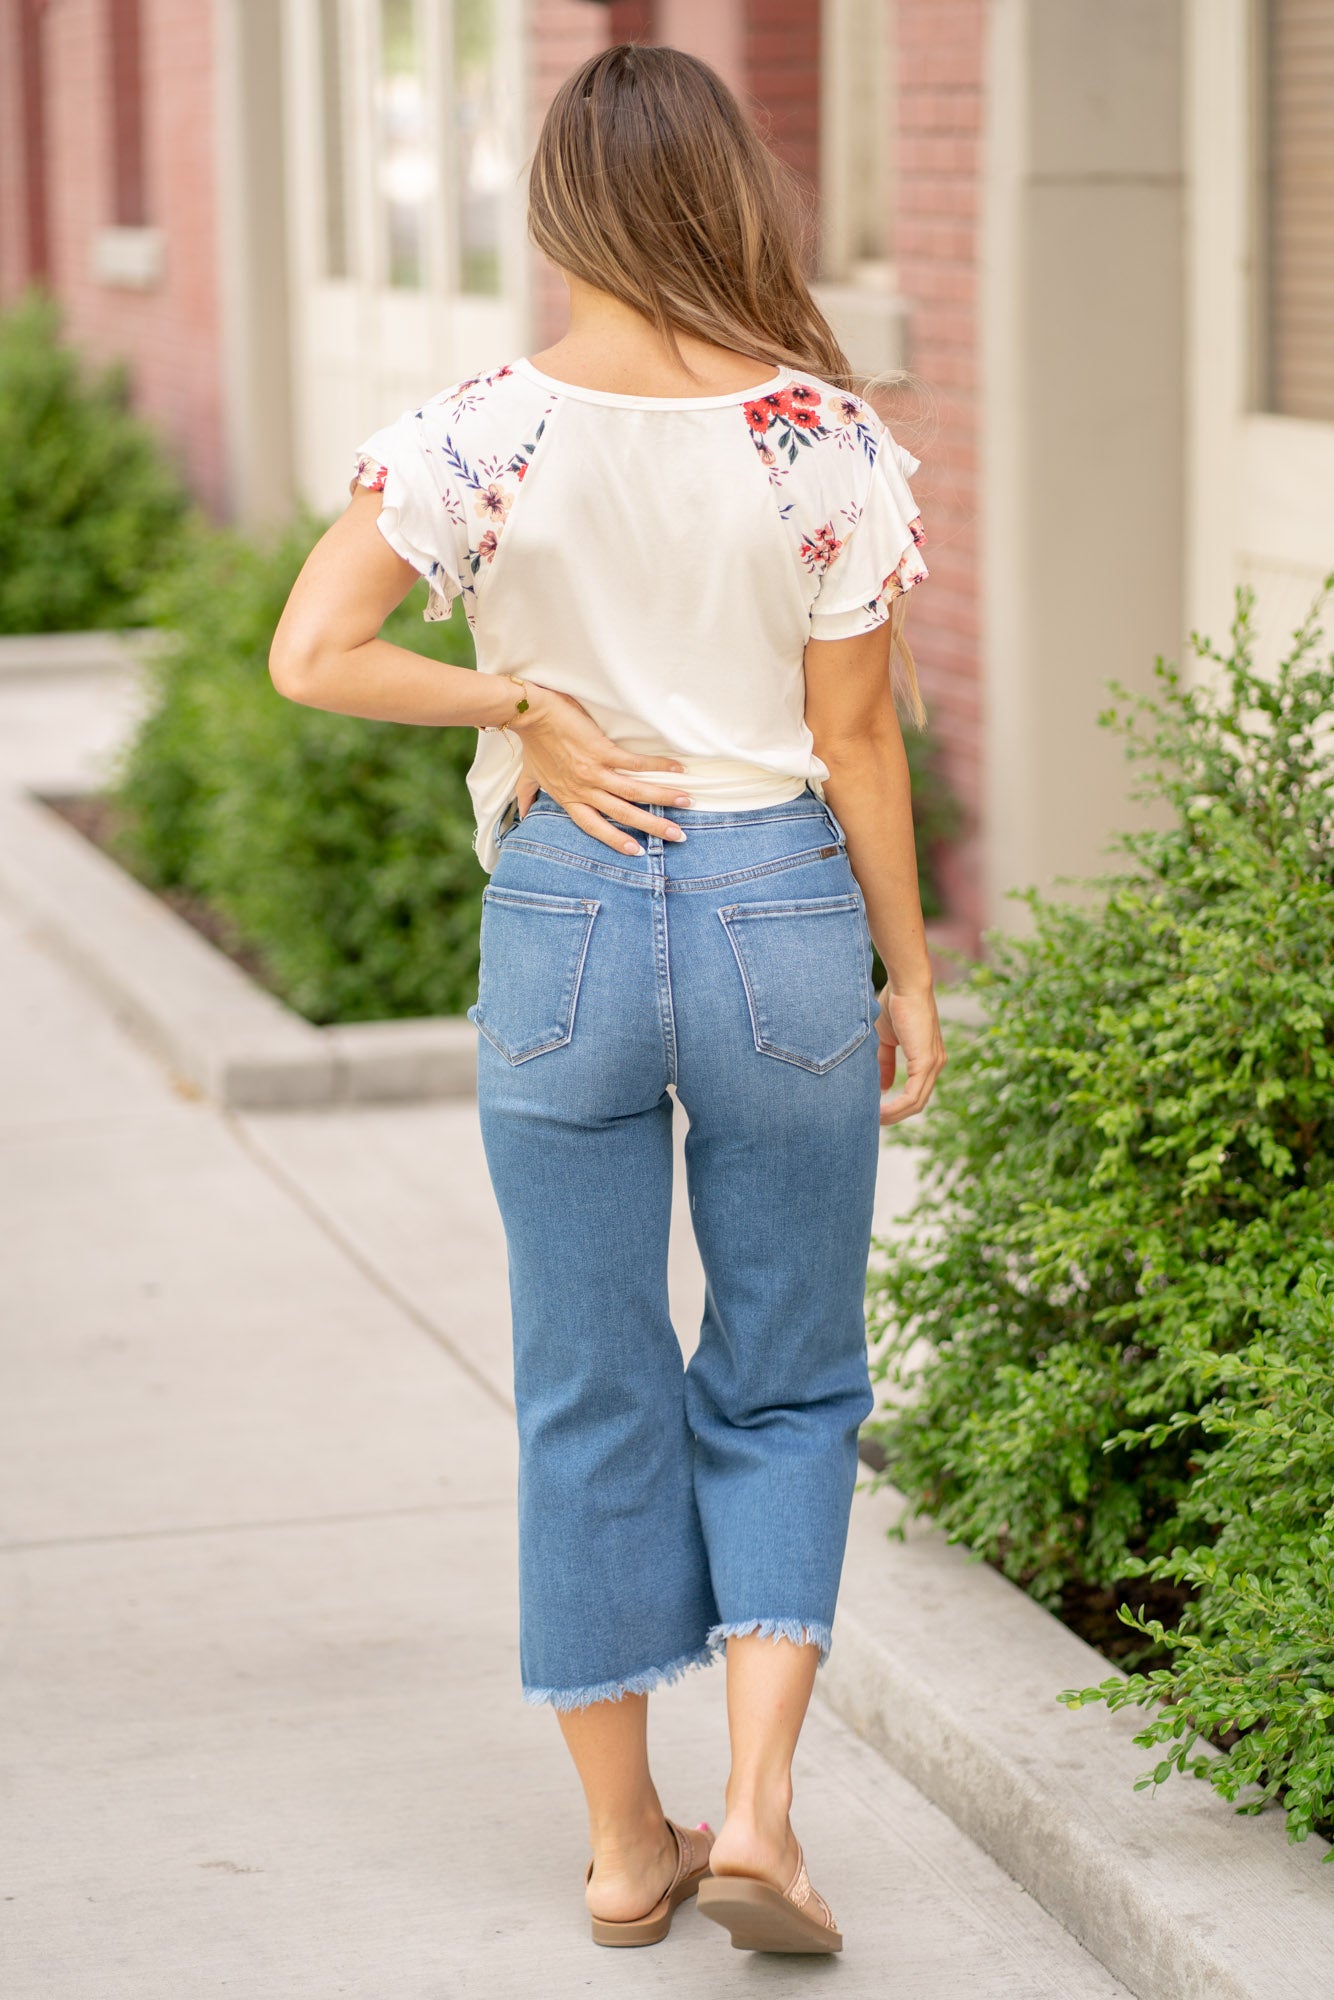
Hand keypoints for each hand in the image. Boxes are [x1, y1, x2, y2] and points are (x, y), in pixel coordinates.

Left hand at [511, 685, 691, 853]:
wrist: (531, 714)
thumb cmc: (533, 741)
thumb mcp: (530, 774)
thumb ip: (528, 795)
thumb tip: (523, 815)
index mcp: (569, 797)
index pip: (594, 826)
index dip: (616, 840)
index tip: (637, 852)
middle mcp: (584, 789)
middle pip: (622, 814)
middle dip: (652, 826)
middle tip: (677, 835)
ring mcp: (593, 771)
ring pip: (633, 792)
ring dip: (662, 798)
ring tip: (686, 803)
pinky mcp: (601, 750)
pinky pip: (634, 763)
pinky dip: (657, 766)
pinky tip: (677, 769)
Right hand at [876, 983, 946, 1125]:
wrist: (905, 984)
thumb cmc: (895, 1004)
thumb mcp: (886, 1039)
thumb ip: (885, 1063)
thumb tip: (883, 1087)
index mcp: (928, 1059)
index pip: (916, 1092)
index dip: (897, 1106)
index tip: (875, 1111)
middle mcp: (936, 1064)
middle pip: (917, 1103)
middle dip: (895, 1115)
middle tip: (872, 1121)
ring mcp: (934, 1065)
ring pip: (916, 1103)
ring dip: (894, 1115)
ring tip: (873, 1120)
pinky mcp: (927, 1063)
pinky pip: (913, 1095)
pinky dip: (896, 1107)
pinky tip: (879, 1111)